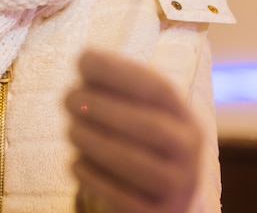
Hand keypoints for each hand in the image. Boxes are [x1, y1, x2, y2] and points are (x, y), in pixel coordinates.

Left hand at [66, 50, 201, 212]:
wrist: (155, 203)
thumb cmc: (134, 147)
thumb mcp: (132, 115)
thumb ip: (112, 89)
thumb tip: (85, 58)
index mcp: (184, 117)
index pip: (159, 89)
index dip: (121, 72)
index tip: (83, 60)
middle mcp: (188, 150)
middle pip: (151, 127)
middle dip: (105, 108)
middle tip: (68, 98)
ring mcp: (178, 186)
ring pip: (139, 164)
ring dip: (97, 142)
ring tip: (70, 130)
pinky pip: (124, 198)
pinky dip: (95, 178)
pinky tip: (74, 163)